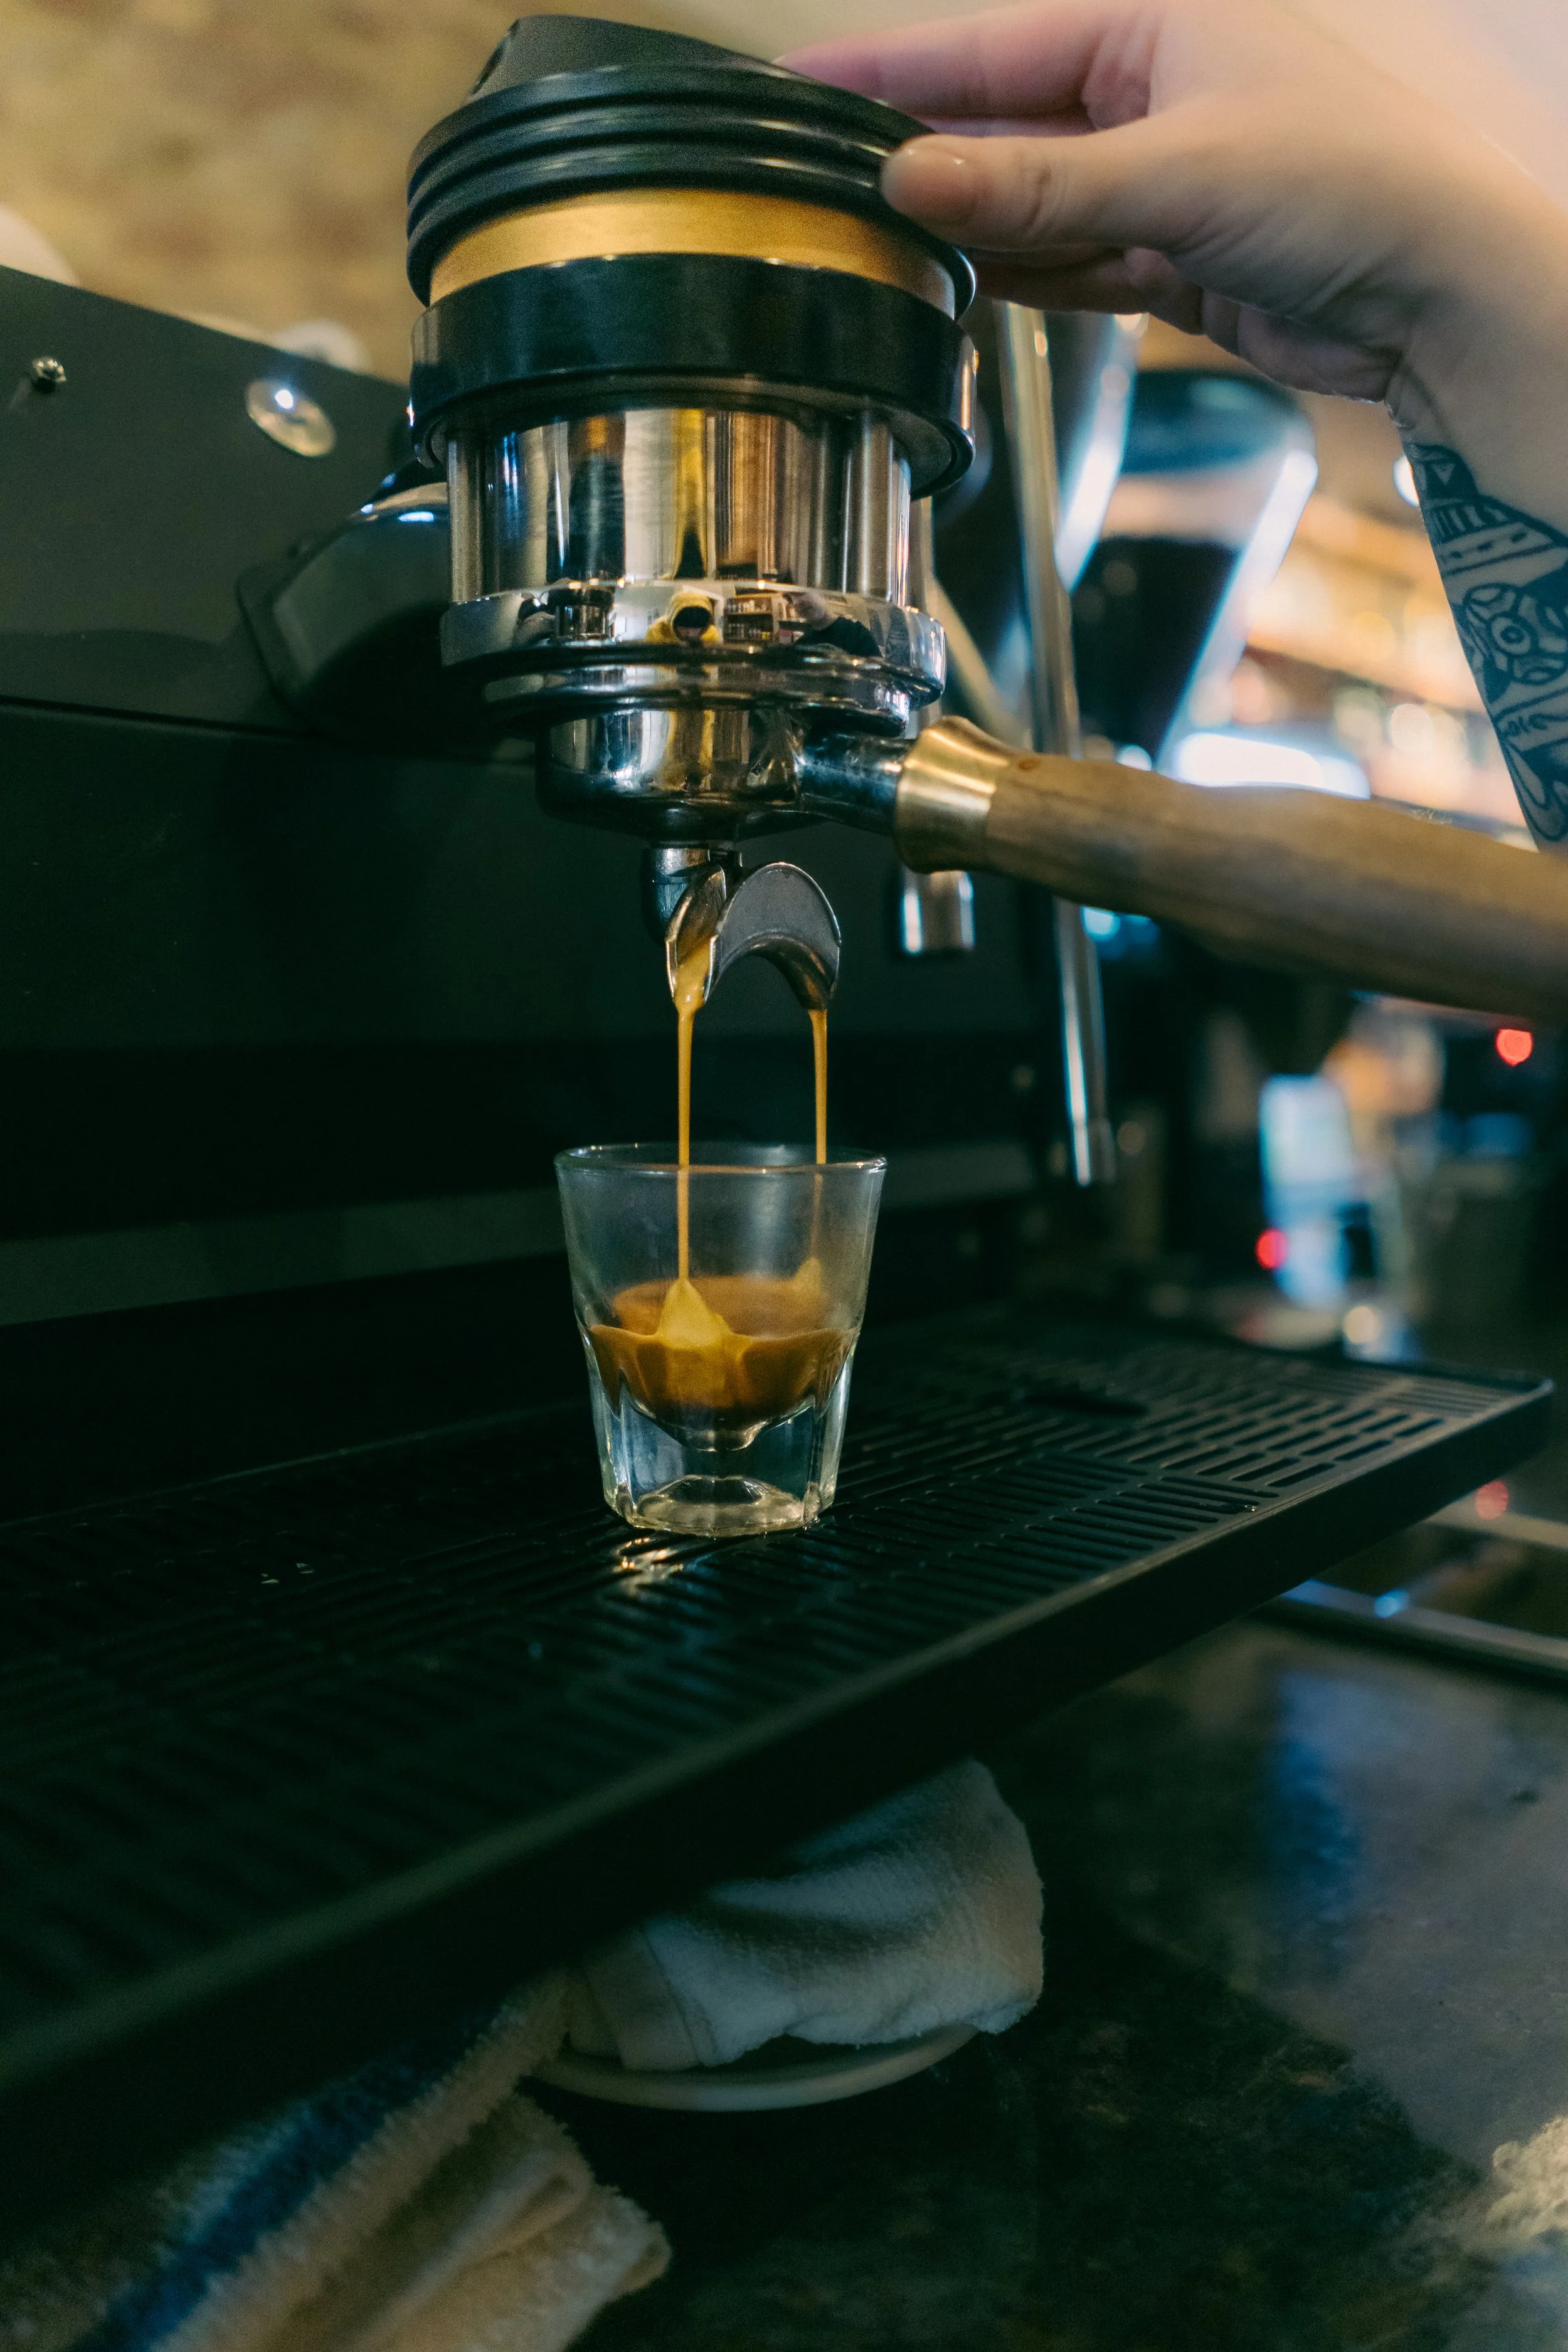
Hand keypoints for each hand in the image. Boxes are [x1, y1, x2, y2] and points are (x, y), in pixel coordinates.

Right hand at [783, 0, 1565, 429]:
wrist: (1436, 291)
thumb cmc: (1343, 185)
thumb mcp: (1171, 175)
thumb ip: (1032, 191)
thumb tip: (911, 184)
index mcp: (1155, 21)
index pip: (990, 46)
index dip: (894, 73)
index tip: (804, 90)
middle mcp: (1153, 92)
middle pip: (1005, 131)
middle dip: (924, 167)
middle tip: (821, 193)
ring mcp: (1163, 180)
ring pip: (1034, 208)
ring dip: (969, 236)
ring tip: (874, 252)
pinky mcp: (1177, 261)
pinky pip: (1074, 265)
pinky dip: (1023, 282)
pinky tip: (958, 290)